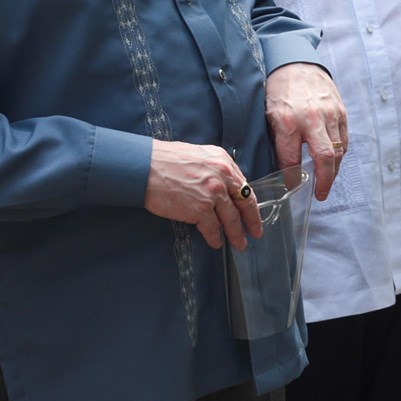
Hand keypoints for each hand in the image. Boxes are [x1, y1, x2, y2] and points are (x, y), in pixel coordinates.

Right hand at [143, 141, 259, 250]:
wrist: (144, 166)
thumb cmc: (164, 160)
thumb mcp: (198, 156)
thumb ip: (214, 169)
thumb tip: (222, 186)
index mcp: (223, 162)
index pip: (244, 185)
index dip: (249, 202)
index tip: (253, 212)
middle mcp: (222, 176)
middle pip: (244, 202)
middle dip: (252, 220)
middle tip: (256, 232)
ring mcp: (213, 194)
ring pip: (231, 219)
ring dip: (237, 234)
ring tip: (240, 244)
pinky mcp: (200, 209)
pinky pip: (213, 228)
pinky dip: (215, 237)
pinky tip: (215, 242)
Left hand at [266, 62, 347, 200]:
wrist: (297, 63)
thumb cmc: (279, 90)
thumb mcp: (269, 115)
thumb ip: (278, 141)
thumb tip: (284, 168)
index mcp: (287, 121)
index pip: (291, 159)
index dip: (292, 178)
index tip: (292, 187)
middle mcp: (312, 119)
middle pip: (324, 158)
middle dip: (325, 181)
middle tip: (321, 194)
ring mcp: (330, 115)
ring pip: (338, 151)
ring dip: (334, 169)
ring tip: (327, 180)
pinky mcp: (341, 112)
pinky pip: (344, 139)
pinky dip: (340, 153)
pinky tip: (333, 160)